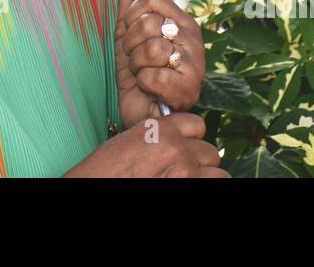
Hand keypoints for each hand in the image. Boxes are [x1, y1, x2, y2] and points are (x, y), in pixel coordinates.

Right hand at [66, 113, 228, 177]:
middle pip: (209, 151)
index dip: (190, 139)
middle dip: (198, 162)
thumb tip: (173, 143)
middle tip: (182, 172)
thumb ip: (155, 138)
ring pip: (218, 173)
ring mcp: (185, 172)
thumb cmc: (104, 171)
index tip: (183, 149)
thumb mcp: (127, 142)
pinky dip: (206, 187)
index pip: (197, 124)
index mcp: (160, 130)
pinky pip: (217, 186)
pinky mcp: (189, 188)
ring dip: (205, 178)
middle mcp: (177, 148)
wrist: (96, 186)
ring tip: (187, 181)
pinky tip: (189, 187)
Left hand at [115, 0, 203, 126]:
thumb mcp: (126, 30)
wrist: (140, 111)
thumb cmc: (136, 70)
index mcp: (181, 21)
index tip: (132, 32)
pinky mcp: (189, 89)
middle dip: (131, 45)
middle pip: (149, 23)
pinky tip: (151, 89)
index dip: (132, 15)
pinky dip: (144, 84)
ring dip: (137, 65)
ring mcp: (195, 64)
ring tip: (144, 74)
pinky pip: (153, 74)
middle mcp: (193, 39)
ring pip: (151, 48)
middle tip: (138, 59)